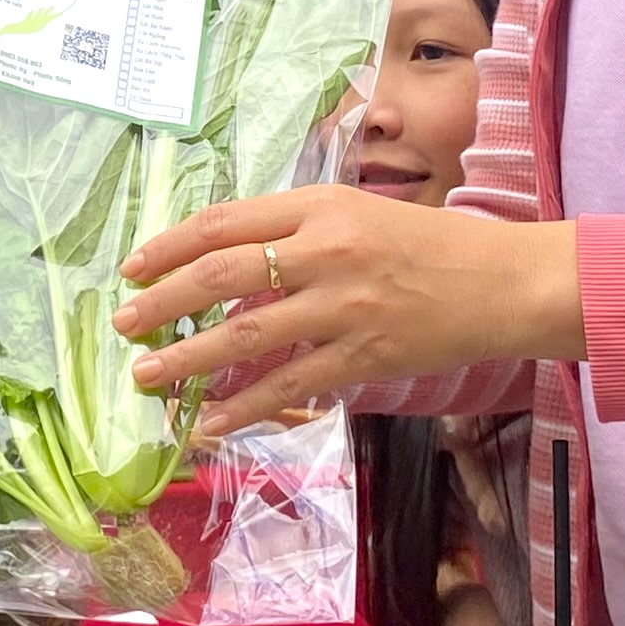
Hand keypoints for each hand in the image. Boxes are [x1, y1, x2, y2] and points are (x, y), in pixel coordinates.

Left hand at [114, 186, 579, 437]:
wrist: (501, 282)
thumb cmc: (428, 243)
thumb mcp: (357, 212)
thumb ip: (295, 231)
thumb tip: (224, 260)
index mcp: (320, 205)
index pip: (225, 222)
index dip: (169, 247)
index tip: (133, 269)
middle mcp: (326, 250)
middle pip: (222, 274)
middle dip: (162, 302)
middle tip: (123, 325)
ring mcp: (343, 306)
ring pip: (246, 332)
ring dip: (187, 358)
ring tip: (147, 375)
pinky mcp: (363, 355)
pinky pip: (289, 384)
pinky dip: (242, 404)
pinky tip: (208, 420)